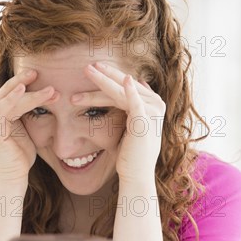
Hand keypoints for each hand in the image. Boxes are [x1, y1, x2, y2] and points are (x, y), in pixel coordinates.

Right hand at [0, 70, 57, 184]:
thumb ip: (27, 112)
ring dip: (32, 94)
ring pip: (11, 99)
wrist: (14, 175)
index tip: (42, 77)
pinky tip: (24, 90)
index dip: (25, 83)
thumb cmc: (21, 155)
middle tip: (41, 72)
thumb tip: (45, 94)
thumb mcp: (26, 128)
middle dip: (25, 81)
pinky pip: (3, 108)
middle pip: (9, 91)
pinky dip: (13, 98)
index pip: (11, 92)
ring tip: (50, 90)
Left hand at [71, 62, 165, 182]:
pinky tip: (124, 80)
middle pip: (123, 85)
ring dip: (102, 81)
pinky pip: (135, 102)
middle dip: (104, 76)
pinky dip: (129, 91)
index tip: (93, 71)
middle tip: (86, 67)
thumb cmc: (131, 154)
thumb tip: (134, 83)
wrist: (136, 174)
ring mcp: (151, 111)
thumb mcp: (131, 125)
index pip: (125, 87)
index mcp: (150, 104)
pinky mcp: (145, 120)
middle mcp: (154, 104)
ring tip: (87, 71)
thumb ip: (132, 106)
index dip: (109, 78)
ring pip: (121, 92)